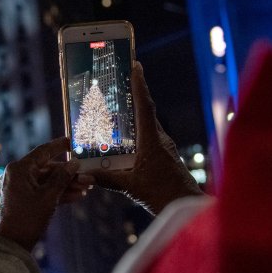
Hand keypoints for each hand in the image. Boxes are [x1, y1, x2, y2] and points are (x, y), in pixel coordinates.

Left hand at [0, 137, 88, 250]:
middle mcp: (18, 175)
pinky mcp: (24, 199)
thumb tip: (74, 163)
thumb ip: (62, 177)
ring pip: (49, 181)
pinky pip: (44, 191)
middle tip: (88, 177)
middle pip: (49, 168)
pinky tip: (77, 196)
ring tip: (87, 188)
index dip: (60, 146)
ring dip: (67, 184)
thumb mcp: (49, 197)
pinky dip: (59, 193)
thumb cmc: (27, 219)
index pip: (43, 151)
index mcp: (20, 169)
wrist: (12, 244)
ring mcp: (20, 187)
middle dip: (69, 174)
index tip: (74, 141)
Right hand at [88, 62, 202, 214]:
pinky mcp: (164, 157)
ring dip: (134, 115)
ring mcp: (164, 148)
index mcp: (152, 141)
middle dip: (133, 95)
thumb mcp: (130, 187)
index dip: (139, 84)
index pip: (144, 107)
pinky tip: (126, 139)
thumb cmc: (164, 196)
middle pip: (145, 111)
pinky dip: (137, 133)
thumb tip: (84, 173)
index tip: (136, 65)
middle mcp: (160, 140)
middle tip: (120, 80)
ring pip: (147, 125)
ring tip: (118, 106)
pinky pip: (148, 138)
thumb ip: (106, 179)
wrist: (187, 207)